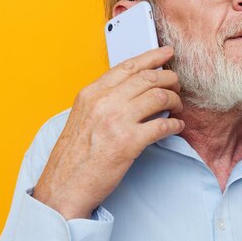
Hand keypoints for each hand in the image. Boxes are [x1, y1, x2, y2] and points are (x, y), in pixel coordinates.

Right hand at [33, 46, 183, 218]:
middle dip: (169, 79)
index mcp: (91, 93)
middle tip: (177, 86)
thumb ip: (104, 99)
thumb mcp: (82, 116)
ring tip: (177, 108)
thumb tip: (133, 89)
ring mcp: (117, 121)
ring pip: (160, 97)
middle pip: (149, 78)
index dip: (152, 57)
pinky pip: (163, 125)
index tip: (167, 53)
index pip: (128, 66)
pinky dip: (175, 124)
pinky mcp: (129, 143)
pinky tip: (176, 126)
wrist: (64, 187)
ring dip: (175, 101)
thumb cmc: (74, 156)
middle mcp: (104, 102)